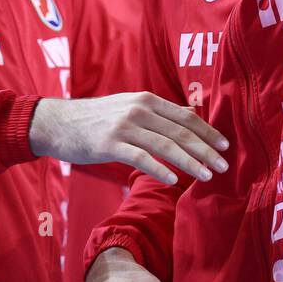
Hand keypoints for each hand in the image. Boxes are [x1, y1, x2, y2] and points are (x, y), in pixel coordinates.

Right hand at [28, 92, 228, 185]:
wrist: (58, 123)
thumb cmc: (96, 119)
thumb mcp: (128, 107)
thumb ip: (157, 113)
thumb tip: (189, 115)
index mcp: (146, 100)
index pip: (185, 116)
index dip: (208, 131)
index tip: (225, 146)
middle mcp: (138, 110)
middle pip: (181, 132)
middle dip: (206, 150)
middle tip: (224, 166)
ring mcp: (124, 126)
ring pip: (165, 146)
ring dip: (190, 162)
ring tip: (206, 176)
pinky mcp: (110, 144)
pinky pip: (141, 158)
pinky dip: (160, 170)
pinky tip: (172, 181)